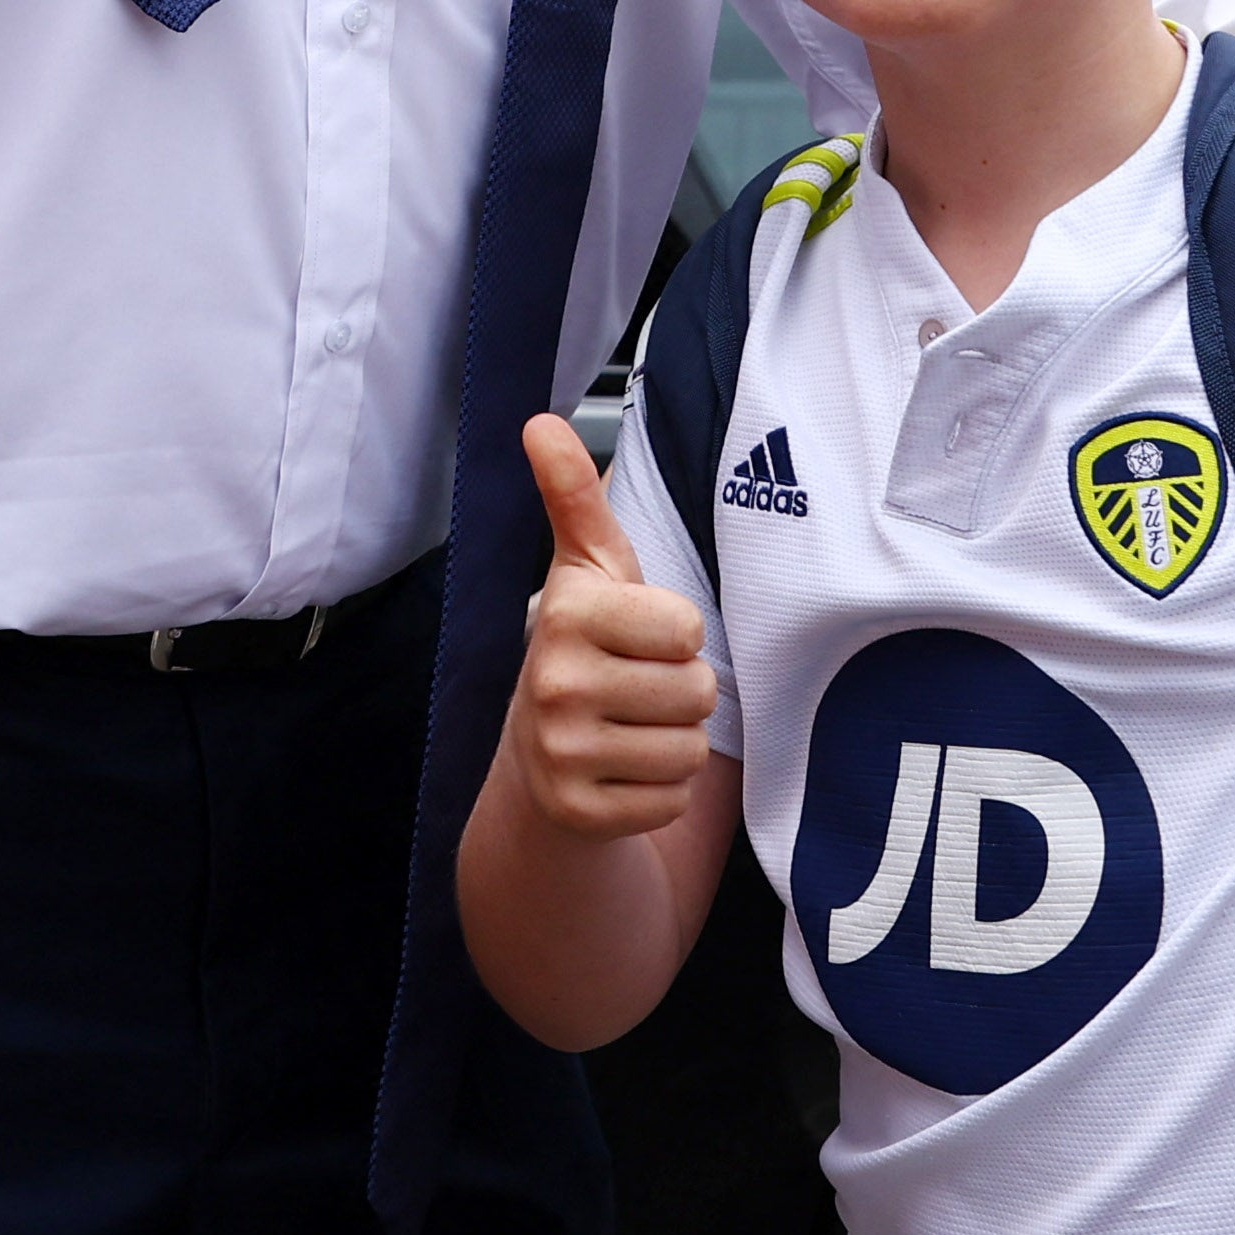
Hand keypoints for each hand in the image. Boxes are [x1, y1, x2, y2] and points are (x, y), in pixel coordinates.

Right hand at [509, 414, 716, 839]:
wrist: (538, 760)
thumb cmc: (585, 648)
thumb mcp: (586, 569)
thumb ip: (573, 496)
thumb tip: (539, 422)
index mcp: (567, 614)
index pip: (688, 628)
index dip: (677, 634)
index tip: (637, 637)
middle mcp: (554, 684)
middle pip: (696, 690)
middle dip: (681, 691)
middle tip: (635, 688)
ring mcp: (562, 753)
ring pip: (688, 749)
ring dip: (673, 741)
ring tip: (630, 728)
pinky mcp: (579, 812)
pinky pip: (672, 799)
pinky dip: (659, 791)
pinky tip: (621, 772)